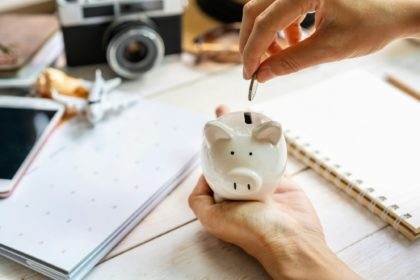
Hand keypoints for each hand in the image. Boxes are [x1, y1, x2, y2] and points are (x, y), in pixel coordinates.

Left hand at [189, 106, 359, 278]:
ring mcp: (262, 181)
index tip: (210, 129)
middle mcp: (242, 188)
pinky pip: (273, 155)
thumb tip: (201, 176)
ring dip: (248, 133)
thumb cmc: (251, 230)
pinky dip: (269, 142)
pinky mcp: (281, 178)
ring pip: (252, 151)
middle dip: (228, 133)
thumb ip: (199, 199)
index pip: (214, 166)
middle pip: (232, 153)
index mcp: (224, 197)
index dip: (211, 147)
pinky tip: (265, 127)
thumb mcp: (212, 219)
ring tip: (244, 113)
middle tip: (225, 111)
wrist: (291, 238)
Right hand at [240, 0, 419, 81]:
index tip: (249, 73)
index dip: (253, 51)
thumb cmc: (373, 23)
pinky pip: (280, 10)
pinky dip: (280, 30)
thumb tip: (263, 74)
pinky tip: (294, 44)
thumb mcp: (329, 48)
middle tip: (253, 68)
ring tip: (277, 58)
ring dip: (266, 37)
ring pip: (265, 11)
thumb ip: (291, 62)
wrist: (396, 11)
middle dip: (252, 43)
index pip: (265, 22)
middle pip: (257, 12)